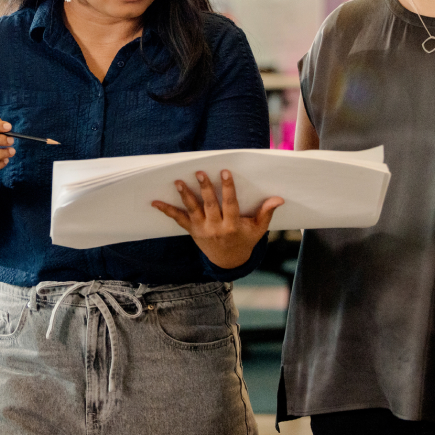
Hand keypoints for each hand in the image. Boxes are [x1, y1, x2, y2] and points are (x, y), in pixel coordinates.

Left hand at [152, 170, 283, 269]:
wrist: (228, 261)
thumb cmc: (245, 240)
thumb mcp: (258, 230)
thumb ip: (266, 213)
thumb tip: (278, 199)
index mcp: (232, 226)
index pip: (230, 204)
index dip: (228, 188)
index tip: (225, 173)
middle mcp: (216, 228)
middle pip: (209, 205)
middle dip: (205, 188)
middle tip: (200, 173)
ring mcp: (202, 229)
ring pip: (193, 210)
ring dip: (185, 195)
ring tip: (178, 182)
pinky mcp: (192, 230)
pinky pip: (178, 220)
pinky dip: (167, 211)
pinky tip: (155, 202)